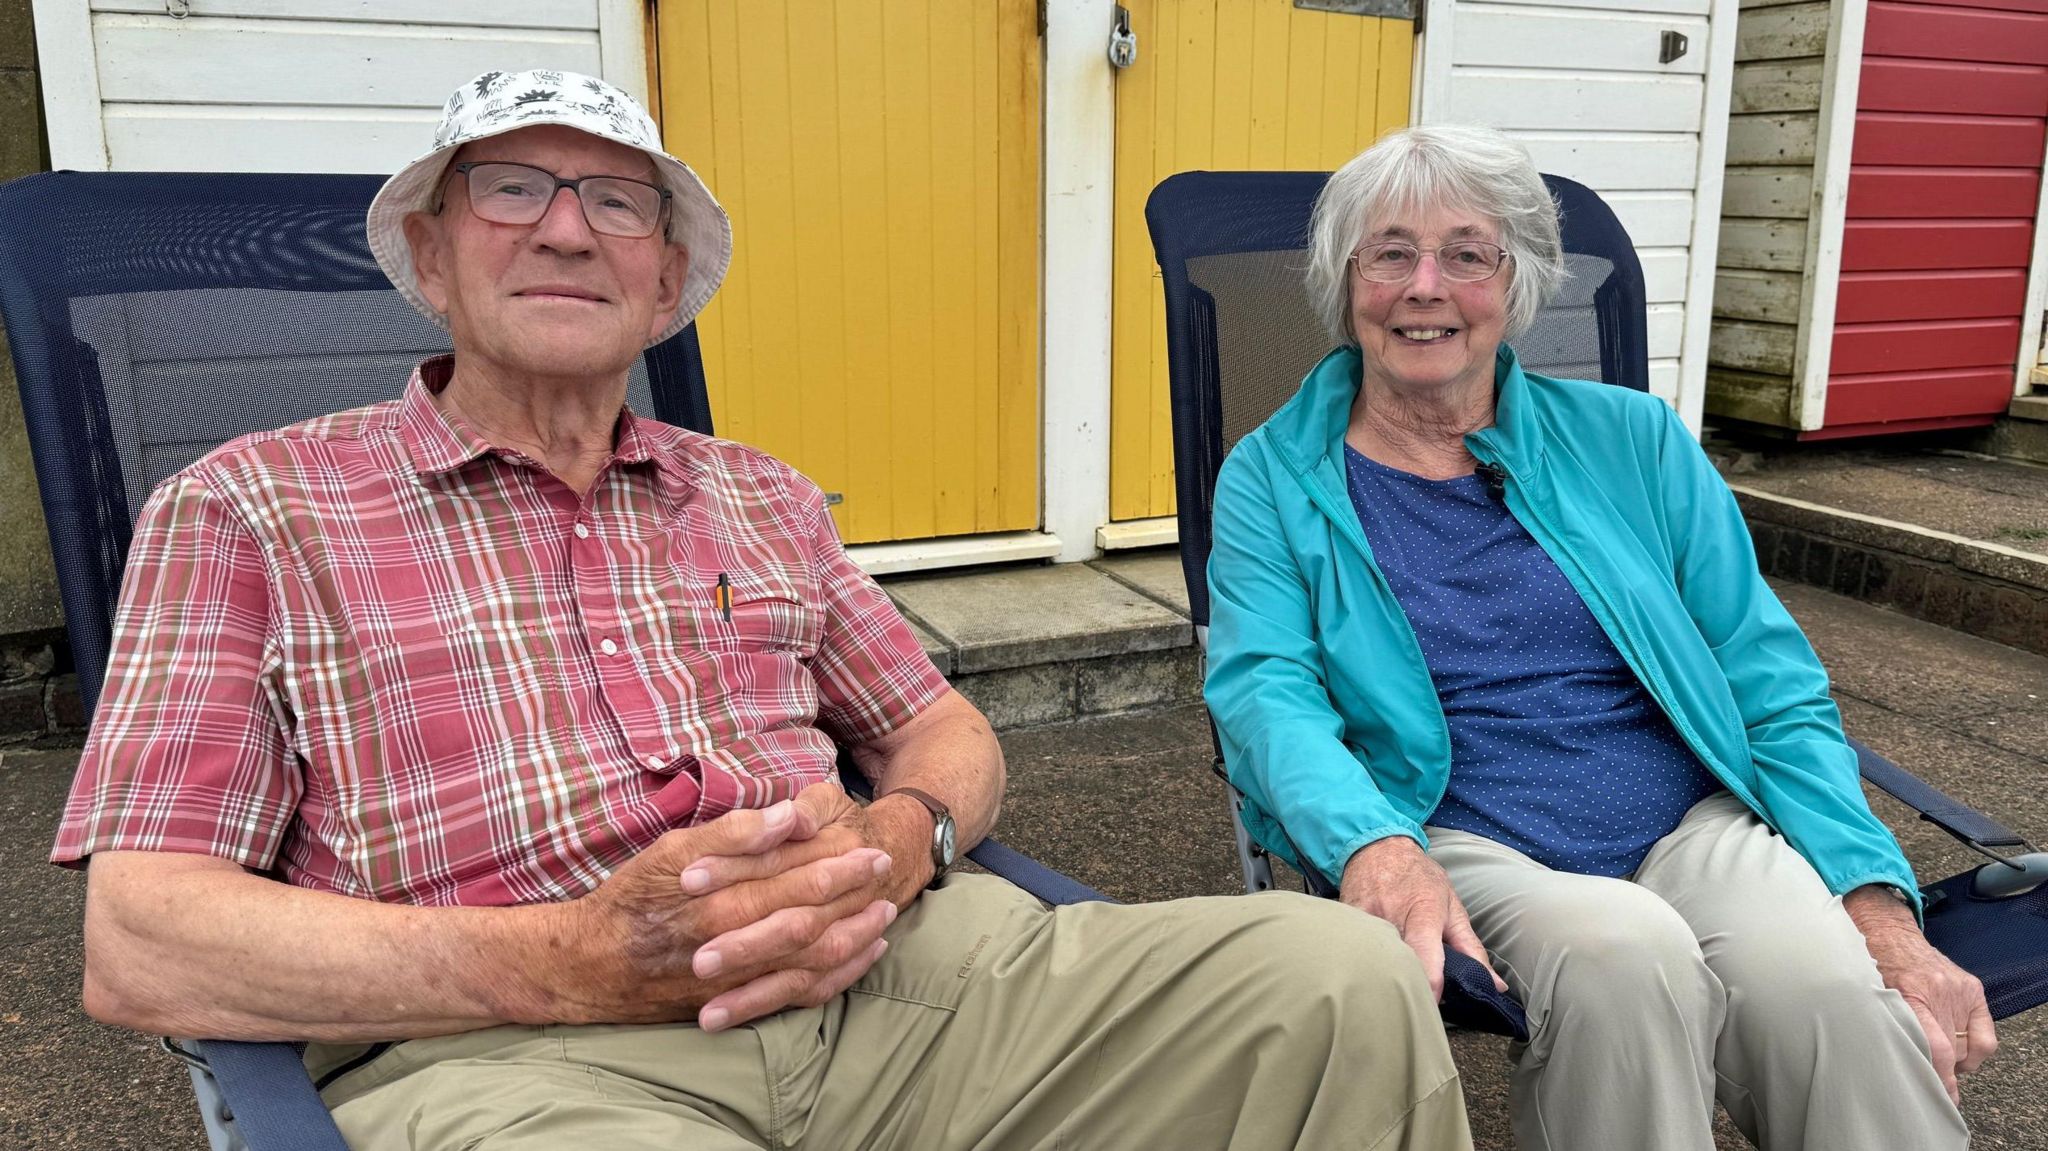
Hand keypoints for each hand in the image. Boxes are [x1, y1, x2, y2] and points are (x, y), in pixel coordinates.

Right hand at [561, 796, 896, 1029]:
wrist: (586, 968)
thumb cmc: (629, 900)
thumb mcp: (672, 851)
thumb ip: (735, 834)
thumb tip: (790, 815)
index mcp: (723, 899)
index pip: (797, 876)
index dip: (838, 862)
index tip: (869, 845)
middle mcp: (736, 942)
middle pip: (814, 916)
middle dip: (855, 893)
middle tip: (885, 870)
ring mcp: (738, 978)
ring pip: (814, 959)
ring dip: (856, 935)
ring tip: (885, 913)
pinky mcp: (736, 1004)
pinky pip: (799, 994)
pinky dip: (835, 977)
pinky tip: (858, 958)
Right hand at [1340, 835, 1506, 1001]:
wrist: (1378, 847)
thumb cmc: (1420, 878)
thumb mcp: (1452, 907)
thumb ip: (1471, 949)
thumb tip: (1495, 986)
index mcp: (1424, 911)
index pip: (1425, 955)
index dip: (1430, 987)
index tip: (1434, 1003)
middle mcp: (1391, 913)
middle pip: (1398, 963)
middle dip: (1408, 985)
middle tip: (1416, 998)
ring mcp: (1364, 915)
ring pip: (1373, 958)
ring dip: (1384, 973)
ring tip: (1392, 981)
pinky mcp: (1345, 918)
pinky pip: (1354, 948)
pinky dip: (1364, 960)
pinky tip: (1371, 962)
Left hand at [1846, 886, 1995, 1103]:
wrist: (1887, 932)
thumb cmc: (1871, 968)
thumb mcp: (1868, 999)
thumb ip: (1885, 1030)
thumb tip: (1895, 1068)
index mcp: (1909, 995)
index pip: (1935, 1047)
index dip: (1937, 1076)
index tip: (1935, 1094)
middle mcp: (1939, 992)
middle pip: (1950, 1052)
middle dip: (1939, 1071)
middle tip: (1925, 1076)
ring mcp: (1959, 990)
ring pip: (1966, 1048)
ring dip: (1954, 1061)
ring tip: (1935, 1056)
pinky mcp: (1973, 989)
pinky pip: (1984, 1036)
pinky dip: (1973, 1051)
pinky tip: (1959, 1054)